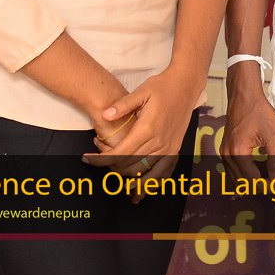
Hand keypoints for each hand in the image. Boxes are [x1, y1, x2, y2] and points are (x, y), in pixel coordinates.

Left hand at [84, 66, 198, 182]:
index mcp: (147, 129)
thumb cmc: (162, 86)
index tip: (87, 159)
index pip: (119, 153)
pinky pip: (162, 173)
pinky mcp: (175, 149)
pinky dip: (151, 182)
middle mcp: (158, 142)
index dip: (101, 160)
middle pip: (129, 166)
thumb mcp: (141, 91)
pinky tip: (141, 189)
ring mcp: (169, 148)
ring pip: (145, 173)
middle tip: (99, 161)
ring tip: (115, 183)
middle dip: (111, 167)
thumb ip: (122, 105)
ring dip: (129, 180)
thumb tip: (104, 115)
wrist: (186, 85)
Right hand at [219, 70, 274, 180]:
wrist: (244, 95)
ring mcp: (223, 152)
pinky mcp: (224, 149)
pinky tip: (259, 170)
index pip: (252, 181)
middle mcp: (227, 155)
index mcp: (238, 153)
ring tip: (269, 179)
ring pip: (236, 179)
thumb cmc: (258, 111)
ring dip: (251, 183)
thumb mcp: (273, 136)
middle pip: (242, 184)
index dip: (267, 187)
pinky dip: (245, 175)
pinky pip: (233, 170)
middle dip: (259, 187)